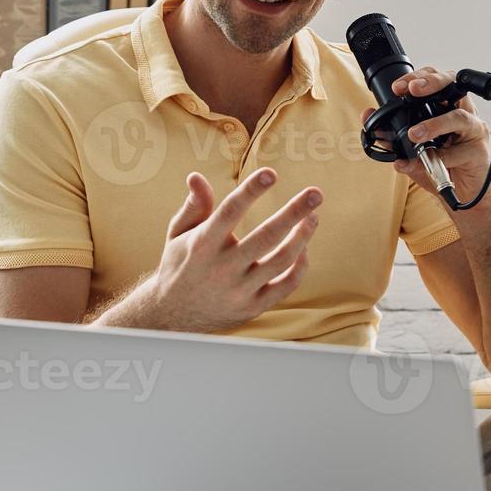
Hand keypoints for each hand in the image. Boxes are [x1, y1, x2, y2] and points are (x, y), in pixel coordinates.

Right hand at [140, 168, 321, 332]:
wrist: (173, 317)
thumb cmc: (180, 266)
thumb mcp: (178, 234)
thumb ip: (193, 206)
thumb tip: (196, 176)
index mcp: (202, 244)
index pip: (230, 212)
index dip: (251, 191)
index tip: (271, 173)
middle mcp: (222, 268)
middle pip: (266, 236)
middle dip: (294, 212)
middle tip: (316, 193)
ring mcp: (239, 290)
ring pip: (281, 260)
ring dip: (302, 237)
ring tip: (313, 216)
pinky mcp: (253, 307)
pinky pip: (286, 286)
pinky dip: (300, 266)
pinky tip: (304, 248)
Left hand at [365, 66, 490, 208]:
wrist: (464, 194)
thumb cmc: (442, 166)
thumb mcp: (411, 151)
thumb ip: (391, 136)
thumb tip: (368, 119)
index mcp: (446, 107)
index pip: (434, 79)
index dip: (418, 76)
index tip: (398, 87)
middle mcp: (463, 113)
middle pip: (453, 84)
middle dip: (431, 83)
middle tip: (412, 90)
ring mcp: (473, 131)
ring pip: (458, 118)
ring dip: (434, 125)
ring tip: (415, 134)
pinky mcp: (479, 152)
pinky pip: (460, 151)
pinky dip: (443, 157)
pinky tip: (433, 162)